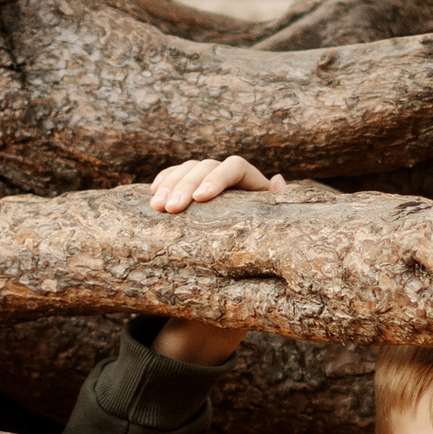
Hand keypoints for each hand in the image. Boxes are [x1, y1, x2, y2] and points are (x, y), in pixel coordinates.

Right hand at [148, 152, 285, 362]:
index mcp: (251, 182)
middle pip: (206, 166)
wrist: (238, 267)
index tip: (200, 198)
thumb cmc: (259, 250)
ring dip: (169, 184)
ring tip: (156, 207)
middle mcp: (228, 175)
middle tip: (170, 209)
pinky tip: (153, 194)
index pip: (235, 167)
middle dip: (185, 185)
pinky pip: (174, 174)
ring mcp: (208, 178)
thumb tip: (279, 180)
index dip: (217, 178)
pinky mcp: (191, 185)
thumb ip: (275, 209)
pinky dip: (163, 181)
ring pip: (187, 169)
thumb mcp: (269, 232)